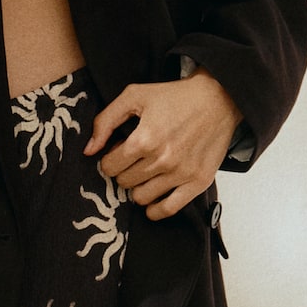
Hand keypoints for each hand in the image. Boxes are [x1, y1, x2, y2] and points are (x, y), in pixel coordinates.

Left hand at [84, 71, 242, 219]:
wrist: (217, 99)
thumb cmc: (175, 96)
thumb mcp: (134, 96)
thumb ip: (105, 121)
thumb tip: (88, 151)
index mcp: (144, 139)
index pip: (109, 167)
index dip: (109, 160)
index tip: (119, 152)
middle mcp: (162, 159)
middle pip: (124, 183)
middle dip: (124, 172)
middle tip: (134, 160)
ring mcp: (181, 173)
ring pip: (141, 198)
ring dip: (138, 188)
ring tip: (145, 174)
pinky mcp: (198, 181)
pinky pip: (168, 209)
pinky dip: (155, 210)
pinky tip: (152, 201)